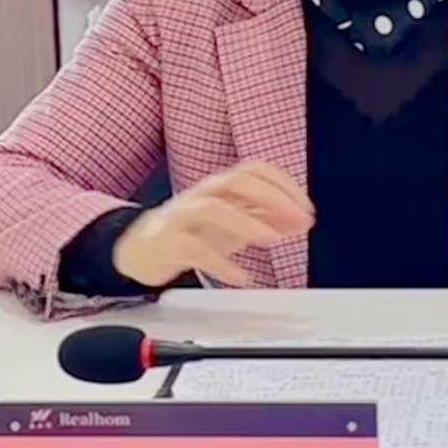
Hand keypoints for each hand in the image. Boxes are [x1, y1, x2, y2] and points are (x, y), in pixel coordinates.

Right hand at [112, 162, 313, 287]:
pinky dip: (220, 263)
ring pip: (213, 207)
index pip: (254, 170)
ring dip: (246, 221)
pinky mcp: (168, 242)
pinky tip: (240, 276)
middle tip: (298, 218)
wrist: (142, 249)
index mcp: (220, 187)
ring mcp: (183, 216)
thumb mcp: (232, 222)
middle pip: (237, 181)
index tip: (305, 207)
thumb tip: (300, 219)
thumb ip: (264, 218)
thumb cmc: (190, 231)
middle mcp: (203, 195)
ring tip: (271, 239)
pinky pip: (194, 249)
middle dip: (272, 196)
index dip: (283, 184)